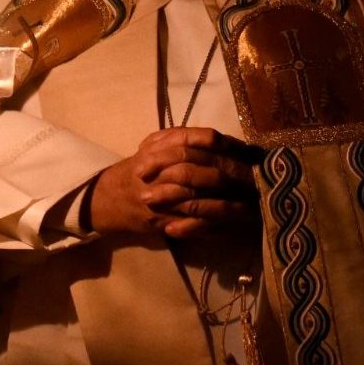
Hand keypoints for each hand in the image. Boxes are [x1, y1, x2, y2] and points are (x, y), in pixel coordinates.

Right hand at [89, 127, 263, 238]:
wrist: (106, 199)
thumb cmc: (137, 171)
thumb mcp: (154, 145)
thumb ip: (181, 138)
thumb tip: (222, 139)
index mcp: (159, 146)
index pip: (200, 140)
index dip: (228, 145)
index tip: (249, 151)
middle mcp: (159, 170)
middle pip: (204, 170)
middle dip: (233, 176)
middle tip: (257, 179)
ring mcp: (160, 198)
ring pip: (200, 200)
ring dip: (228, 204)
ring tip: (251, 205)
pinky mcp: (161, 221)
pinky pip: (192, 224)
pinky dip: (214, 225)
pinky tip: (232, 225)